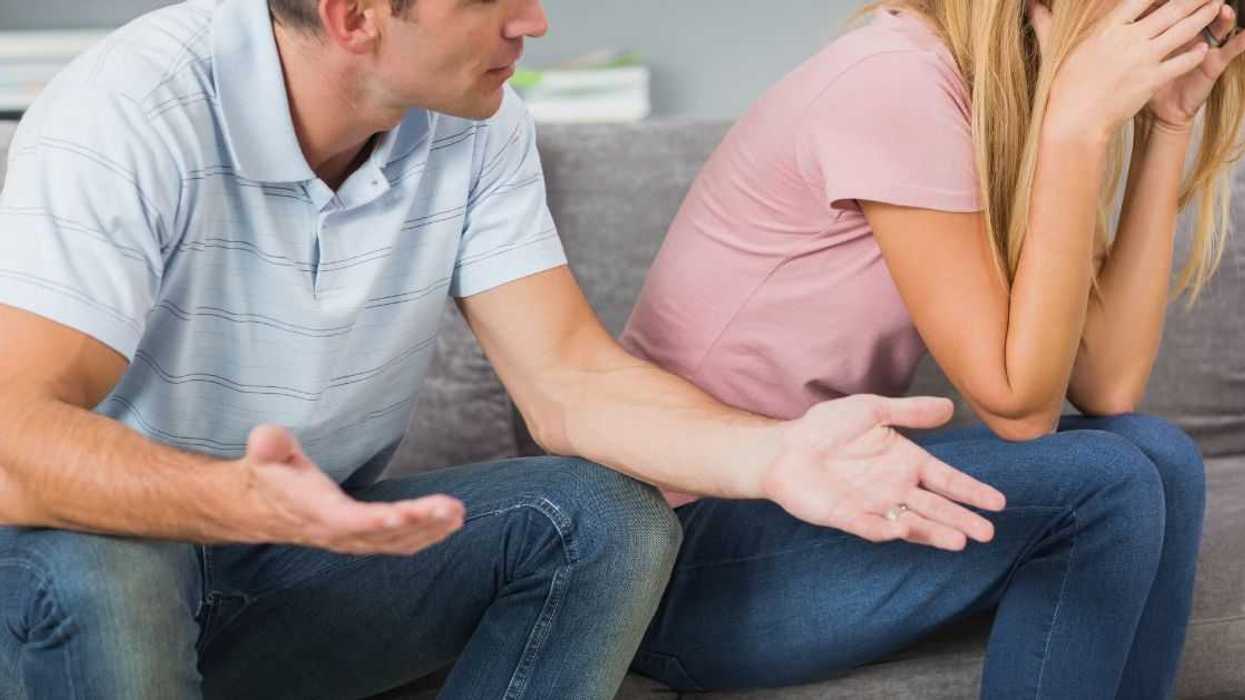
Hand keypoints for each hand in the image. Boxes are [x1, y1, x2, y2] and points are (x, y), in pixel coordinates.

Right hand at [230, 425, 464, 554]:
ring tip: (458, 515)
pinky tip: (447, 526)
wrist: (253, 507)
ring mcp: (350, 540)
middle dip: (421, 522)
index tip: (405, 514)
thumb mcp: (263, 452)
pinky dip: (423, 537)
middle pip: (384, 533)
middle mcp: (336, 532)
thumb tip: (268, 439)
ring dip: (430, 531)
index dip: (376, 520)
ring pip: (395, 541)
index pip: (349, 520)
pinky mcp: (360, 539)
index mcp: (315, 511)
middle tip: (454, 509)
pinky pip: (396, 544)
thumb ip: (268, 444)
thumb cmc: (267, 473)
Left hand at [760, 395, 1006, 550]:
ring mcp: (873, 505)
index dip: (971, 491)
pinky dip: (887, 529)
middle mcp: (895, 488)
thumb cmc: (826, 427)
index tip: (998, 503)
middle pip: (936, 507)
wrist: (785, 448)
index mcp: (906, 462)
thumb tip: (950, 408)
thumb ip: (910, 412)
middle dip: (961, 519)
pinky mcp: (848, 517)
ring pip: (912, 523)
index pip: (946, 480)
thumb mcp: (872, 410)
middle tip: (988, 533)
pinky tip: (904, 531)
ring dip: (934, 532)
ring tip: (959, 541)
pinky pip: (871, 527)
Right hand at [1030, 0, 1220, 140]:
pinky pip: (1181, 61)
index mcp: (1107, 28)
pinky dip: (1195, 54)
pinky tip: (1204, 47)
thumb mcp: (1054, 49)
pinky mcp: (1151, 80)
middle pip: (1171, 9)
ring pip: (1182, 30)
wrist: (1073, 120)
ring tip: (1216, 6)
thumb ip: (1046, 24)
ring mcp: (1142, 59)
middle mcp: (1128, 39)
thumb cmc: (1062, 88)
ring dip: (1204, 16)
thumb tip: (1031, 6)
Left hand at [1146, 1, 1244, 130]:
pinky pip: (1231, 50)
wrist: (1157, 111)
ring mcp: (1205, 46)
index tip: (1164, 0)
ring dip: (1222, 16)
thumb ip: (1135, 37)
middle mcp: (1190, 33)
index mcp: (1168, 29)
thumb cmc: (1142, 81)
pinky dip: (1240, 41)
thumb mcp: (1135, 57)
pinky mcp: (1214, 63)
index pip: (1174, 7)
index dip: (1174, 2)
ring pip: (1218, 25)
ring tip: (1223, 8)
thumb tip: (1121, 18)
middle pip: (1199, 11)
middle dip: (1199, 3)